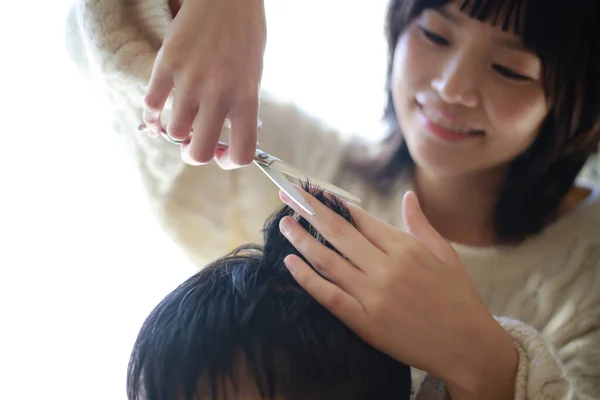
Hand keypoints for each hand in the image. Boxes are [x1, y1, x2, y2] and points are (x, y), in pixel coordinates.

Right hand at [143, 0, 265, 168]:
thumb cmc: (245, 34)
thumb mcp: (253, 74)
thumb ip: (239, 107)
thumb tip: (220, 136)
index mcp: (246, 98)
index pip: (241, 153)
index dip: (228, 161)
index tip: (220, 154)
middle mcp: (219, 94)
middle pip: (199, 152)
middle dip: (193, 153)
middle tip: (192, 144)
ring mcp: (190, 79)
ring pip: (173, 131)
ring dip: (175, 129)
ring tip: (181, 116)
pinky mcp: (167, 63)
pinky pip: (151, 104)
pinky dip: (153, 111)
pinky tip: (159, 106)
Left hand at [278, 188, 517, 398]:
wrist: (469, 347)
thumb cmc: (459, 298)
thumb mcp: (445, 254)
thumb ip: (421, 224)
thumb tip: (408, 196)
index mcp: (407, 248)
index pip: (361, 218)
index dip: (334, 204)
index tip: (315, 194)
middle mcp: (387, 267)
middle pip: (339, 232)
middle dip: (310, 210)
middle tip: (288, 196)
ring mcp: (374, 295)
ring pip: (328, 260)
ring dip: (302, 239)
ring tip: (284, 224)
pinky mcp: (365, 322)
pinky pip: (329, 295)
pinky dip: (307, 278)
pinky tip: (290, 262)